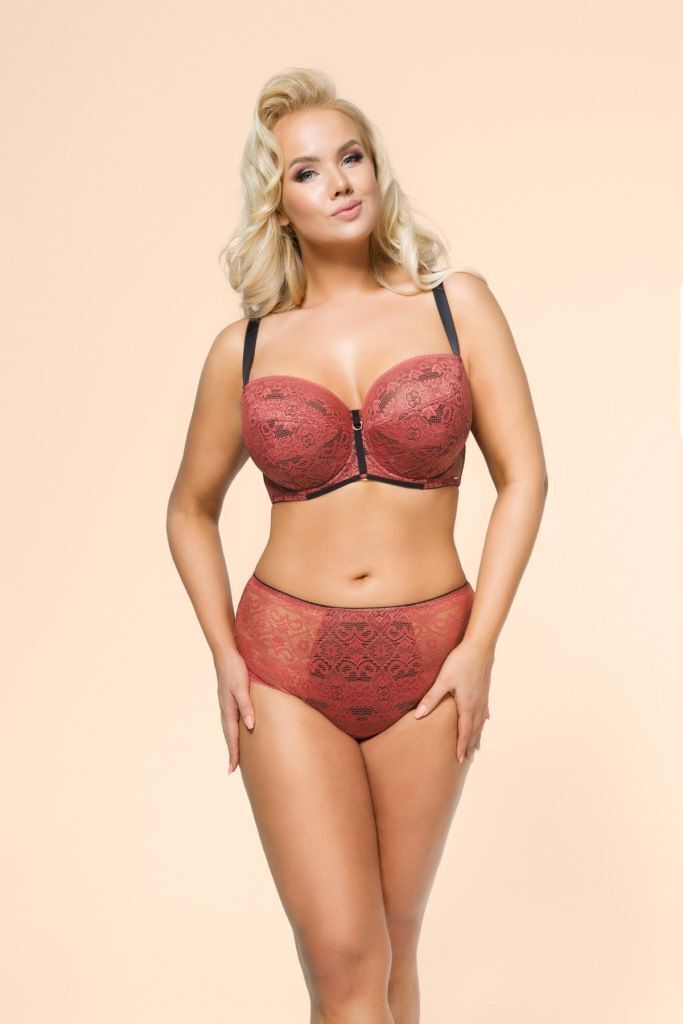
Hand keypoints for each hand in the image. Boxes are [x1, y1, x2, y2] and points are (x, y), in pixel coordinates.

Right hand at [214, 648, 255, 773]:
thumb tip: (251, 726)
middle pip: (229, 736)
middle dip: (232, 752)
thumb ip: (247, 706)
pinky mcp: (230, 699)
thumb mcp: (241, 687)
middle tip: (233, 768)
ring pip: (230, 728)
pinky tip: (240, 729)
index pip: (232, 737)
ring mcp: (227, 704)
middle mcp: (226, 710)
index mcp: (228, 710)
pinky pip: (233, 719)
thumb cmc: (235, 669)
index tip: (232, 771)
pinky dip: (235, 730)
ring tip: (236, 754)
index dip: (233, 754)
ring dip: (233, 742)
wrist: (226, 654)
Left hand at [414, 640, 493, 763]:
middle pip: (474, 730)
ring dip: (477, 736)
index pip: (464, 731)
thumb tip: (418, 716)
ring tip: (476, 748)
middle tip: (467, 760)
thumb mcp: (443, 680)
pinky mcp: (484, 690)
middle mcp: (477, 705)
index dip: (461, 746)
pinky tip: (485, 721)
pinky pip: (484, 710)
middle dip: (470, 745)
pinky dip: (483, 719)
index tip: (458, 760)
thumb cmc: (461, 661)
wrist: (480, 647)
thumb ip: (431, 698)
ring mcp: (483, 698)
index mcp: (466, 705)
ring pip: (480, 722)